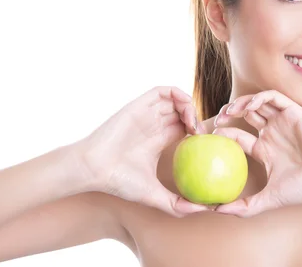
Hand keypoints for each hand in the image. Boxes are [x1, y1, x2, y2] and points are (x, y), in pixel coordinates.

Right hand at [73, 86, 208, 216]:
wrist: (94, 168)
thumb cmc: (119, 181)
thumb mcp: (154, 195)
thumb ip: (177, 205)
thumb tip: (205, 212)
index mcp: (158, 141)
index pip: (185, 129)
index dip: (199, 132)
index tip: (207, 145)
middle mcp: (153, 125)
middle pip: (182, 112)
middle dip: (196, 118)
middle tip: (201, 133)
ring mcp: (147, 113)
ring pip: (176, 100)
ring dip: (189, 106)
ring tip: (192, 123)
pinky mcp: (140, 104)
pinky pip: (163, 91)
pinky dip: (178, 94)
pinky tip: (185, 110)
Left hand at [212, 90, 301, 216]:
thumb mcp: (270, 199)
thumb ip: (245, 207)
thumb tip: (216, 211)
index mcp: (266, 150)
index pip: (239, 137)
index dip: (223, 134)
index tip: (209, 139)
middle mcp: (272, 133)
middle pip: (244, 116)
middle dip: (227, 114)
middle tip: (215, 121)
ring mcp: (282, 121)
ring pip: (255, 103)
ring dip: (240, 103)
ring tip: (228, 112)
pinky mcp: (292, 111)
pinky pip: (271, 97)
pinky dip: (258, 98)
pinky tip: (248, 107)